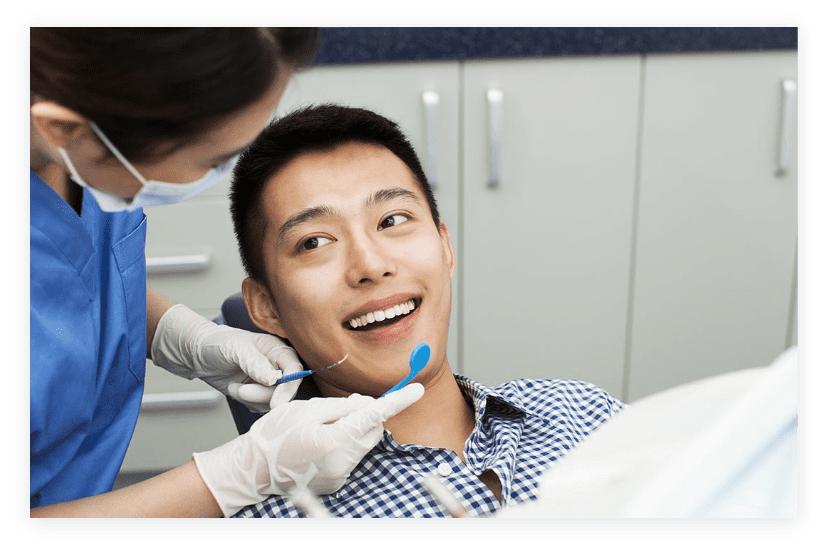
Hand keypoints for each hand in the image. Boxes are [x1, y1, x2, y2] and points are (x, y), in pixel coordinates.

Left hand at [151, 304, 303, 411]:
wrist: (197, 355)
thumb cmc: (216, 343)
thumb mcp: (235, 348)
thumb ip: (256, 362)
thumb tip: (274, 380)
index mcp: (277, 349)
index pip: (294, 369)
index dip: (289, 387)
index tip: (276, 402)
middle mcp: (276, 365)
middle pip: (286, 390)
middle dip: (262, 395)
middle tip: (241, 391)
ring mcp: (268, 381)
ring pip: (273, 401)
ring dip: (251, 399)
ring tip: (234, 386)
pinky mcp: (258, 394)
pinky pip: (261, 407)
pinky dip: (248, 404)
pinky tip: (235, 391)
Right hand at [193, 383, 424, 516]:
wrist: (254, 469)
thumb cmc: (275, 436)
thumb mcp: (306, 409)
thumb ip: (341, 406)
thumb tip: (367, 404)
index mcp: (335, 440)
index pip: (375, 415)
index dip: (397, 401)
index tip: (416, 390)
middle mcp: (342, 463)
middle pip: (372, 430)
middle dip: (363, 415)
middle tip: (336, 409)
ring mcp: (339, 476)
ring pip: (362, 444)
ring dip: (352, 431)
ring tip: (320, 429)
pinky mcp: (336, 483)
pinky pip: (351, 457)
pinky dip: (343, 446)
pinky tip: (318, 445)